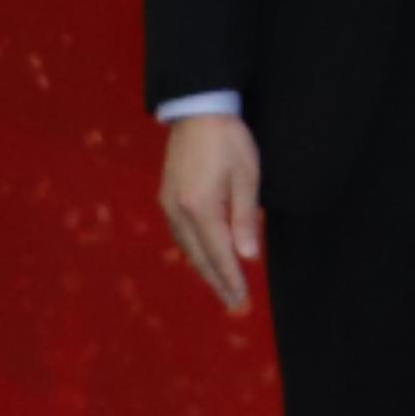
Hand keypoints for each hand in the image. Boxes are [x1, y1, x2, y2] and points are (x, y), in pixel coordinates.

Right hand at [157, 115, 263, 314]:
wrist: (197, 111)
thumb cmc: (229, 141)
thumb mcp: (247, 176)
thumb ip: (245, 218)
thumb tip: (248, 257)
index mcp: (200, 208)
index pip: (219, 254)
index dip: (231, 279)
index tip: (242, 300)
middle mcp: (178, 212)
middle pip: (200, 257)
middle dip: (218, 282)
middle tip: (235, 304)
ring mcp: (169, 205)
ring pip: (188, 249)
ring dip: (206, 270)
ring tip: (223, 287)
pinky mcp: (167, 198)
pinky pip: (181, 235)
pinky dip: (195, 252)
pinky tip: (205, 258)